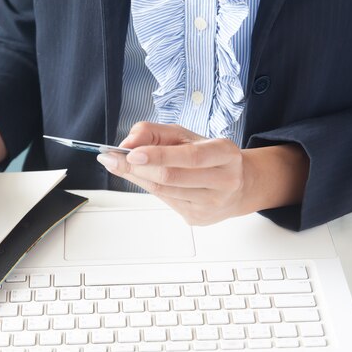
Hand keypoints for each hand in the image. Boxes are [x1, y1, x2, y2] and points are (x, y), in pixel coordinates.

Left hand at [96, 122, 308, 224]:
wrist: (238, 185)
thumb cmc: (207, 155)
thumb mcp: (184, 135)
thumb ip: (153, 133)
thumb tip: (126, 144)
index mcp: (225, 153)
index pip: (190, 156)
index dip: (158, 155)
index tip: (130, 152)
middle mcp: (224, 180)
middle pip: (171, 177)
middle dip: (138, 167)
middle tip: (113, 158)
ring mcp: (212, 204)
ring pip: (164, 192)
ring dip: (138, 177)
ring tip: (123, 165)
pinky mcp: (199, 219)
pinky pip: (165, 202)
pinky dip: (148, 187)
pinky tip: (145, 178)